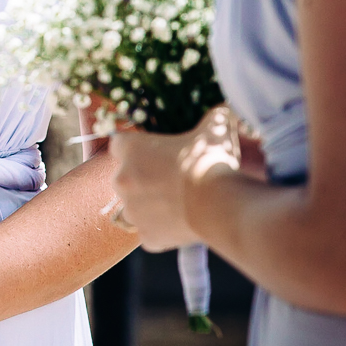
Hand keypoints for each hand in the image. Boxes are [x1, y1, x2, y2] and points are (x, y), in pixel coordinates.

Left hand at [109, 107, 242, 251]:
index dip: (139, 149)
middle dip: (145, 179)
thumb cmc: (213, 161)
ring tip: (181, 204)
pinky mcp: (147, 236)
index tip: (158, 153)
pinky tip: (183, 225)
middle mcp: (121, 179)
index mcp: (129, 149)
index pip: (120, 145)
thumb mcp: (216, 128)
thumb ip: (215, 115)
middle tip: (174, 181)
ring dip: (151, 207)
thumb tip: (225, 108)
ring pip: (136, 208)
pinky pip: (150, 234)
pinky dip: (163, 232)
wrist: (220, 203)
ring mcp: (132, 211)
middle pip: (125, 178)